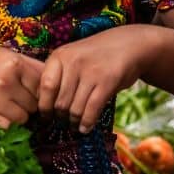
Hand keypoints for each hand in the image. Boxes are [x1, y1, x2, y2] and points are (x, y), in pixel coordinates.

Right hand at [0, 44, 44, 128]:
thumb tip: (56, 77)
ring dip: (19, 115)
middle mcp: (6, 81)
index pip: (42, 85)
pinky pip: (8, 127)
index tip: (30, 90)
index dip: (38, 90)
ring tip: (6, 105)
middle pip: (35, 103)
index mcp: (14, 63)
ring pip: (24, 118)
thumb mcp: (6, 54)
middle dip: (29, 103)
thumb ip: (31, 66)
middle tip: (17, 98)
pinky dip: (6, 124)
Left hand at [39, 26, 153, 132]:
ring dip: (74, 123)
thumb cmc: (96, 56)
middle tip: (64, 123)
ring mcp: (91, 71)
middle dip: (61, 118)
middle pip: (60, 102)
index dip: (44, 106)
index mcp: (60, 56)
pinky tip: (86, 128)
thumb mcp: (73, 57)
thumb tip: (44, 106)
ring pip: (75, 109)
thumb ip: (59, 76)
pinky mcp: (107, 81)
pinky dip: (87, 123)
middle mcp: (73, 62)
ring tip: (75, 126)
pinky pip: (92, 109)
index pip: (45, 87)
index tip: (46, 117)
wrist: (129, 45)